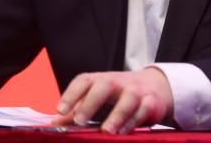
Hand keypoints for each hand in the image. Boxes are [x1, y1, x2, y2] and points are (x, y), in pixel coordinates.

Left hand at [53, 67, 172, 134]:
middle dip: (91, 103)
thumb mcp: (98, 97)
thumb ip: (77, 110)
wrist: (155, 86)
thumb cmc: (120, 93)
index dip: (71, 94)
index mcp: (101, 80)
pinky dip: (133, 121)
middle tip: (79, 120)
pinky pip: (144, 110)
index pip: (84, 81)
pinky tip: (123, 132)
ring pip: (128, 98)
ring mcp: (136, 90)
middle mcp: (118, 82)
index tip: (60, 110)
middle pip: (104, 85)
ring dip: (117, 115)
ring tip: (106, 130)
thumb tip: (55, 123)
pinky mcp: (151, 102)